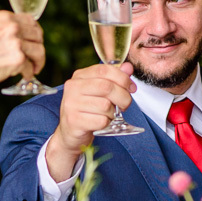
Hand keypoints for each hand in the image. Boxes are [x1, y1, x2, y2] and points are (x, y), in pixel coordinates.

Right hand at [0, 11, 44, 91]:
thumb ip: (3, 33)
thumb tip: (20, 41)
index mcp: (3, 18)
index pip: (30, 20)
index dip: (35, 33)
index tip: (34, 42)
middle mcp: (11, 26)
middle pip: (38, 35)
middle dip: (38, 47)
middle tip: (35, 59)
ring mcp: (16, 42)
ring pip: (39, 51)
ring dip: (38, 62)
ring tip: (33, 69)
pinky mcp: (18, 59)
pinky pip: (31, 67)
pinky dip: (29, 74)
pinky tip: (23, 77)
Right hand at [46, 62, 135, 180]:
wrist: (70, 133)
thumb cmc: (87, 110)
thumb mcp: (99, 91)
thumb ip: (114, 78)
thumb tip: (128, 68)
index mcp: (79, 76)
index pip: (104, 70)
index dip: (122, 78)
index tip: (131, 88)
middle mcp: (73, 88)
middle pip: (107, 87)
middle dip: (123, 97)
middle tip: (124, 105)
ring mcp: (71, 104)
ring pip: (105, 106)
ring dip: (113, 113)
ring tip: (108, 115)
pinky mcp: (74, 121)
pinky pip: (101, 121)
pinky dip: (106, 124)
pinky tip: (101, 123)